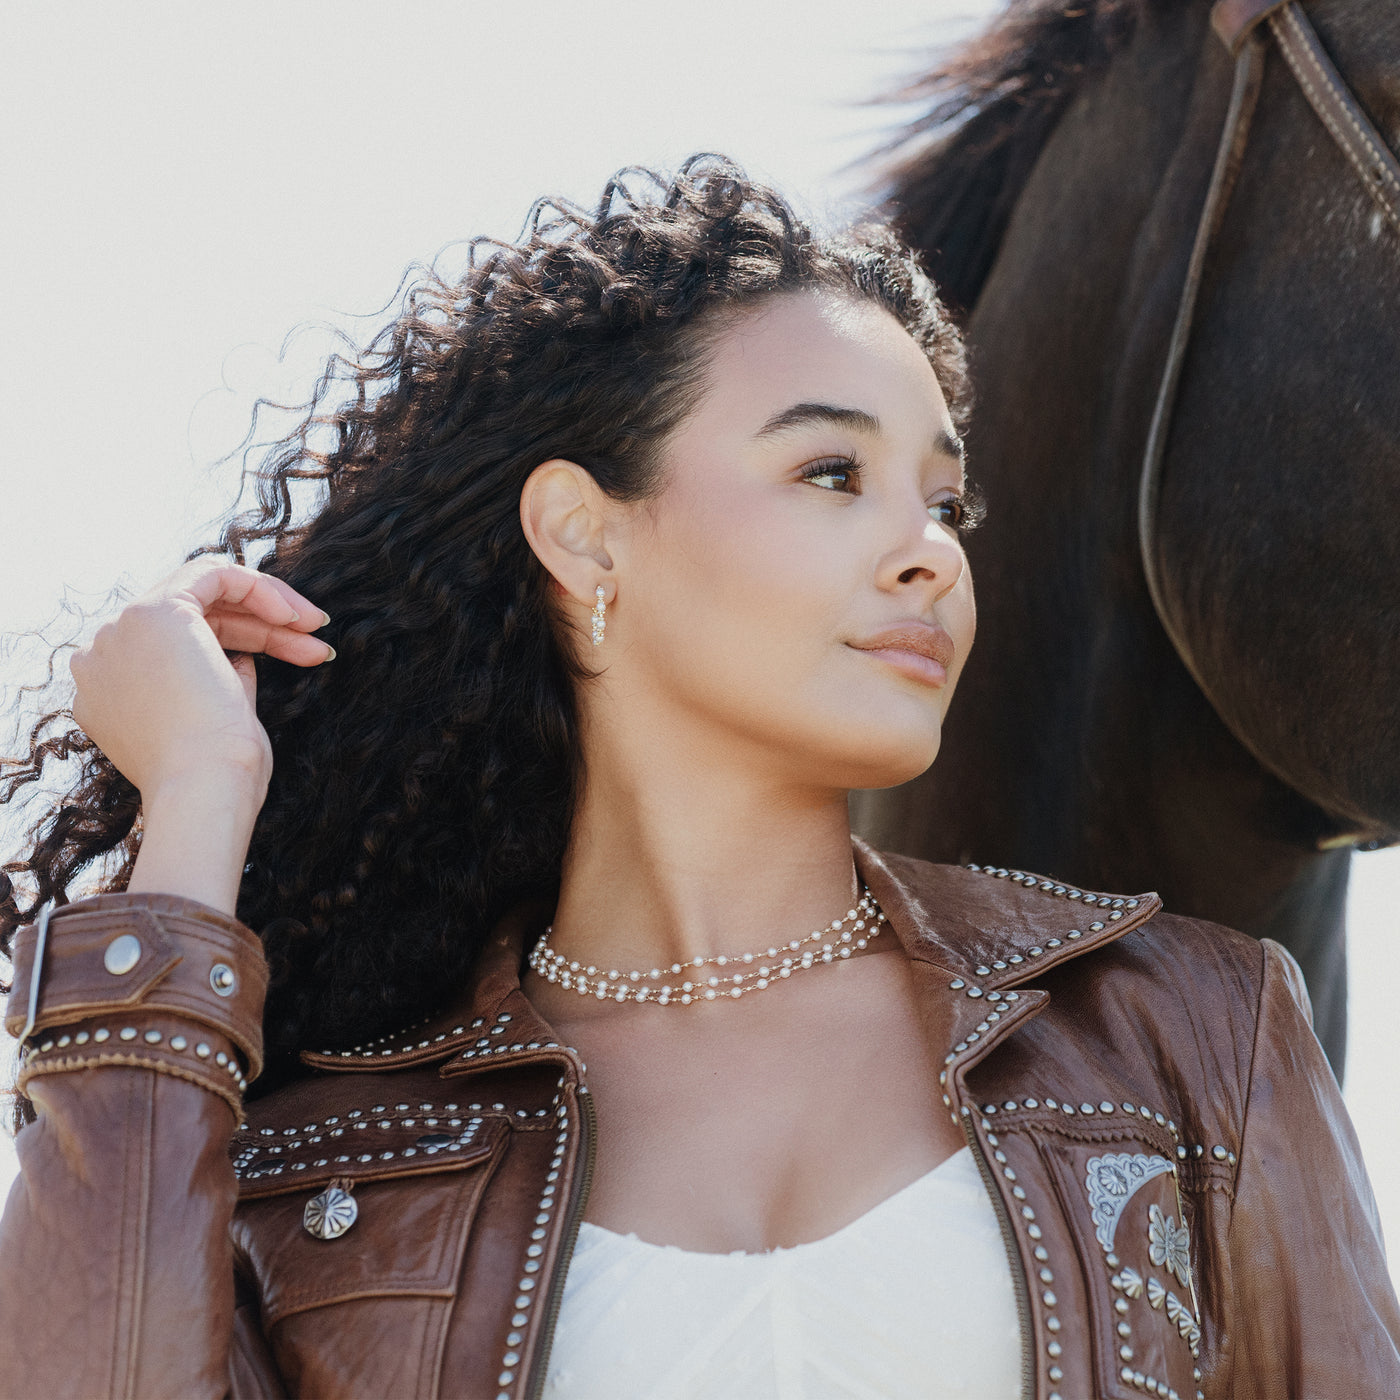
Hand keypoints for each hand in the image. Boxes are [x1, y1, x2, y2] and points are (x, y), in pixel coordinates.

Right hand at [69, 559, 332, 803]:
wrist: (204, 788)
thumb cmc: (217, 775)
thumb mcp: (216, 721)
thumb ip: (218, 682)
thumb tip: (242, 658)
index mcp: (110, 691)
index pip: (180, 647)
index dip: (243, 644)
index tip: (295, 658)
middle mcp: (102, 657)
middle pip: (194, 619)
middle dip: (263, 627)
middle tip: (315, 647)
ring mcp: (120, 632)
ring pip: (205, 593)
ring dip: (269, 610)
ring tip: (317, 633)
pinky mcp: (153, 613)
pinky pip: (212, 574)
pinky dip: (258, 588)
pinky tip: (295, 616)